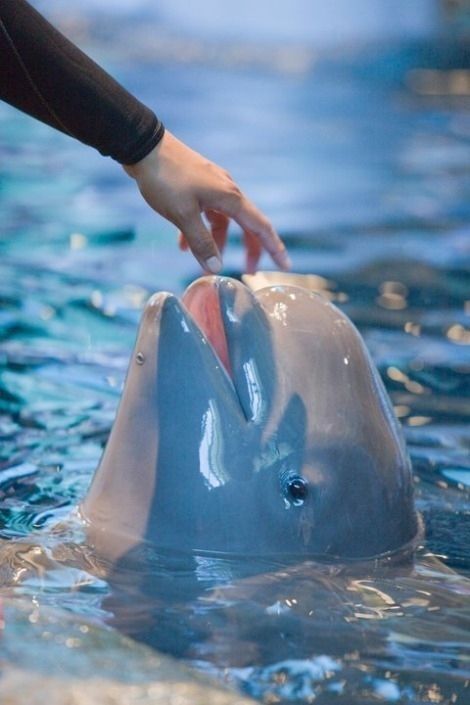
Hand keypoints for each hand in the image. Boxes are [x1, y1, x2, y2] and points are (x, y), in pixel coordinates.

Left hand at [123, 131, 289, 273]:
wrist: (143, 147)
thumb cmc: (165, 179)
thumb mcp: (183, 216)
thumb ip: (202, 243)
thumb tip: (217, 267)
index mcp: (230, 197)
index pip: (260, 226)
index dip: (274, 247)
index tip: (285, 265)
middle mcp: (227, 190)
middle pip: (246, 224)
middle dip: (248, 249)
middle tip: (248, 270)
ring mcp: (212, 186)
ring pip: (224, 220)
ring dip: (217, 241)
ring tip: (206, 262)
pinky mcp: (198, 185)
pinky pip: (206, 212)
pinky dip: (199, 229)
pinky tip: (183, 244)